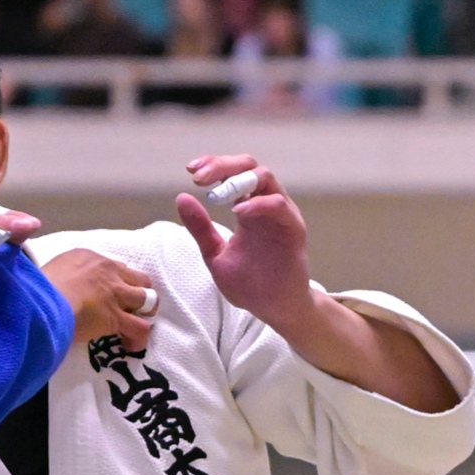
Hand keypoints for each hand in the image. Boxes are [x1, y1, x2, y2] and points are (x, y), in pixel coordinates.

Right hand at [41, 248, 156, 352]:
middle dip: (138, 292)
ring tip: (134, 323)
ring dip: (144, 312)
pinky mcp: (116, 318)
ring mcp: (116, 294)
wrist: (43, 301)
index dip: (117, 281)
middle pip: (139, 278)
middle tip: (130, 306)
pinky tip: (130, 345)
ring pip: (147, 299)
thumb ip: (63, 274)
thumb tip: (61, 285)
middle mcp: (108, 272)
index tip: (110, 292)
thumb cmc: (37, 287)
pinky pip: (140, 328)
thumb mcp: (51, 269)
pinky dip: (138, 338)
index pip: (115, 266)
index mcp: (90, 258)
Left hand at [175, 156, 317, 332]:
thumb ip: (201, 228)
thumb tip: (181, 197)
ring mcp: (281, 215)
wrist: (273, 309)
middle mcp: (265, 206)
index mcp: (248, 209)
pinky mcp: (293, 230)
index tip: (191, 170)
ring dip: (238, 180)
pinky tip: (238, 213)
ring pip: (266, 178)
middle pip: (249, 166)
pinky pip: (279, 205)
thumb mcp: (215, 254)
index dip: (213, 165)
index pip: (233, 173)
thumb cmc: (250, 284)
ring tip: (215, 194)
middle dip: (223, 165)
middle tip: (199, 176)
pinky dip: (258, 204)